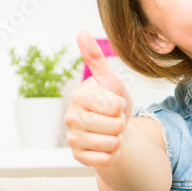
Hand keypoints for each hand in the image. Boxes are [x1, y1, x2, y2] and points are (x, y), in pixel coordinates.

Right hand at [65, 31, 132, 167]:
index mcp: (78, 95)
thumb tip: (81, 32)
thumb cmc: (112, 104)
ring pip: (112, 143)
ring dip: (118, 139)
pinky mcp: (78, 157)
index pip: (113, 105)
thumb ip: (96, 59)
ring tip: (111, 133)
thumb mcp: (111, 81)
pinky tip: (106, 147)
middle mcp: (70, 117)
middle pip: (113, 125)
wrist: (113, 132)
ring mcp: (72, 138)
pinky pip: (106, 159)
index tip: (114, 104)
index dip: (120, 106)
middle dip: (121, 123)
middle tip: (113, 120)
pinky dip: (113, 154)